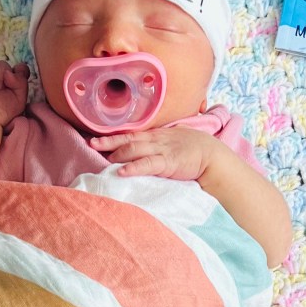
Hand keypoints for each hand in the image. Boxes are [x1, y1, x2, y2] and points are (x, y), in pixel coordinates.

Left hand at [90, 125, 218, 180]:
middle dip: (109, 143)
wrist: (213, 156)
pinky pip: (147, 164)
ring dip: (118, 154)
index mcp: (156, 136)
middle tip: (92, 145)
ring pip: (134, 149)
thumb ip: (157, 144)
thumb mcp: (173, 142)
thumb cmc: (194, 150)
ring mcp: (161, 151)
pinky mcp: (168, 163)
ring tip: (105, 160)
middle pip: (128, 139)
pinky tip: (122, 172)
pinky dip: (133, 168)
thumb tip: (143, 148)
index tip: (96, 139)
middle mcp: (156, 141)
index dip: (112, 137)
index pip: (131, 134)